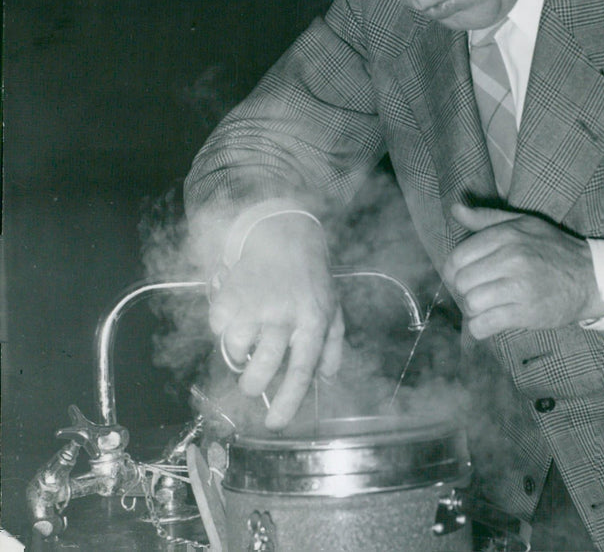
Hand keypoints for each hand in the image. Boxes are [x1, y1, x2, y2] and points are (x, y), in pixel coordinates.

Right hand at [209, 211, 343, 428]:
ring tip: (245, 338)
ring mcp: (256, 303)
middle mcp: (284, 315)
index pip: (301, 370)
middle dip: (252, 384)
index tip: (273, 423)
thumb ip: (332, 346)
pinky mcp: (231, 293)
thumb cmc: (309, 276)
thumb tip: (327, 379)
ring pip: (235, 349)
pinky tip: (236, 312)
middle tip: (251, 382)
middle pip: (262, 367)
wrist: (284, 235)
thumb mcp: (332, 307)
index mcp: (313, 322)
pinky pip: (217, 326)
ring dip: (236, 353)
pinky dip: (222, 326)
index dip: (286, 402)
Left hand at [443, 203, 603, 338]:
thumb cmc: (552, 248)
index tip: (464, 276)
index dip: (454, 271)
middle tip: (478, 291)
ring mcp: (519, 287)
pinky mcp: (526, 313)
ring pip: (471, 304)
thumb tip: (455, 209)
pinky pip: (484, 325)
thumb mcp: (522, 224)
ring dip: (473, 309)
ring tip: (486, 305)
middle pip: (462, 282)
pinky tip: (490, 320)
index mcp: (506, 235)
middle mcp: (512, 259)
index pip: (458, 257)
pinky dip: (480, 327)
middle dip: (465, 290)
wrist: (591, 278)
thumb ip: (486, 218)